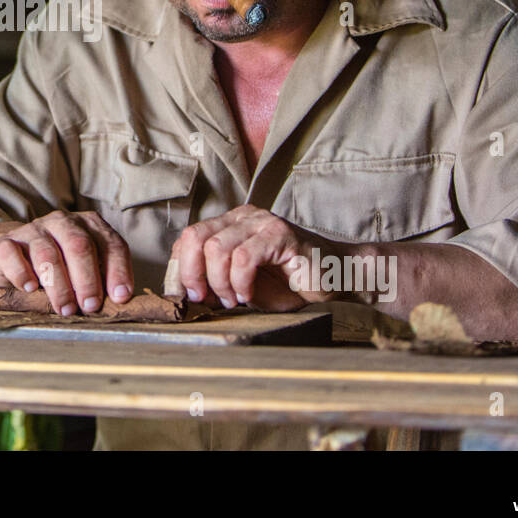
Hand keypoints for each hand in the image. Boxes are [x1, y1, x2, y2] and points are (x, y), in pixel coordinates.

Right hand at [0, 210, 133, 314]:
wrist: (10, 259)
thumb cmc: (57, 270)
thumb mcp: (82, 272)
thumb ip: (100, 282)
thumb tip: (117, 304)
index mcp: (88, 226)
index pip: (110, 244)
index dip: (118, 271)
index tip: (120, 297)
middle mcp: (62, 222)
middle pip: (79, 245)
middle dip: (88, 279)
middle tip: (91, 307)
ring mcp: (33, 230)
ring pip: (48, 253)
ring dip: (59, 286)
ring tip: (66, 309)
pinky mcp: (6, 243)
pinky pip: (13, 255)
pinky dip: (22, 273)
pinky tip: (29, 288)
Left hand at [170, 206, 363, 310]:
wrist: (335, 280)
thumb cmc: (290, 285)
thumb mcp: (243, 286)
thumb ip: (215, 283)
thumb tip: (186, 293)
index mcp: (230, 224)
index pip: (188, 238)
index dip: (181, 269)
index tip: (190, 297)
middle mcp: (243, 218)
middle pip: (195, 237)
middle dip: (192, 274)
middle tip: (207, 300)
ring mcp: (262, 223)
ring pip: (217, 248)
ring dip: (220, 282)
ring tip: (235, 300)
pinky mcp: (280, 234)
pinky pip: (244, 257)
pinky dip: (240, 282)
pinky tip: (249, 295)